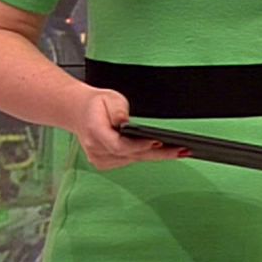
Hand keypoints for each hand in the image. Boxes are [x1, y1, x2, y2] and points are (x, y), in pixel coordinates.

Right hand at [69, 87, 189, 170]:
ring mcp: (99, 159)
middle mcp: (96, 149)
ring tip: (179, 151)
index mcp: (95, 132)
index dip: (139, 145)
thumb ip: (118, 110)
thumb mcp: (109, 98)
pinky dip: (144, 155)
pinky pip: (129, 161)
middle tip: (182, 150)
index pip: (120, 145)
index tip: (158, 142)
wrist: (79, 112)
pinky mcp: (104, 163)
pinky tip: (161, 152)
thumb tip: (125, 122)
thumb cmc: (97, 104)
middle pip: (132, 155)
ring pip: (133, 160)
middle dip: (159, 153)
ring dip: (155, 156)